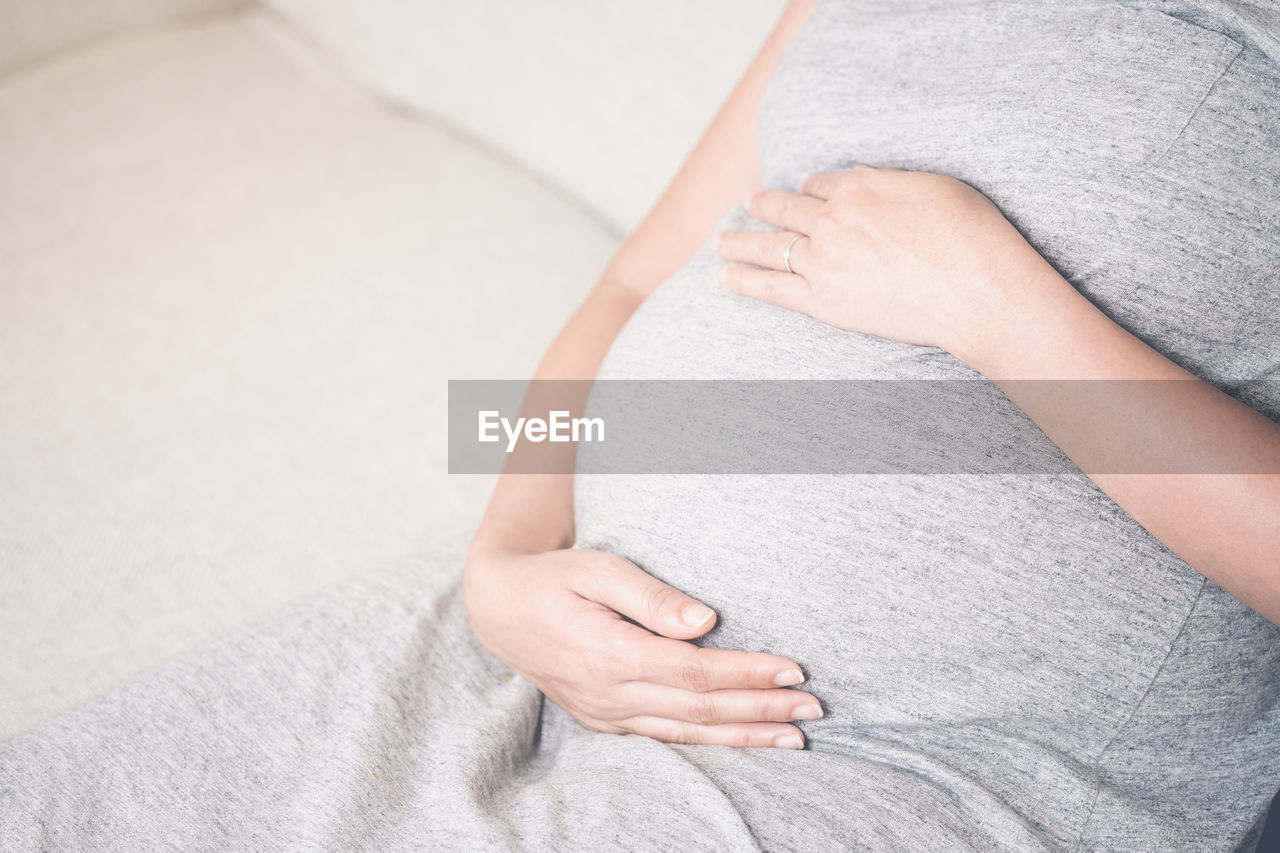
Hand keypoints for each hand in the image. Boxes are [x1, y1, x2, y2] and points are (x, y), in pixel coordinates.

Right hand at [463, 546, 819, 747]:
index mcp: (607, 653)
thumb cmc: (555, 578)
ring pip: (686, 734)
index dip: (746, 674)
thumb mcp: (597, 568)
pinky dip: (709, 741)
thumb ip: (651, 596)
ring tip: (795, 739)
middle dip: (761, 710)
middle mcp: (607, 693)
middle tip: (813, 708)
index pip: (693, 672)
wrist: (500, 608)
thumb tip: (706, 620)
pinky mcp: (605, 719)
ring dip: (744, 736)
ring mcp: (604, 713)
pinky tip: (743, 741)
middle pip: (699, 709)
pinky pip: (665, 738)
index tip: (793, 668)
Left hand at [714, 165, 1050, 359]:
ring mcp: (823, 261)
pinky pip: (772, 288)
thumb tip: (858, 176)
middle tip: (747, 203)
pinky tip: (723, 275)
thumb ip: (887, 180)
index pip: (820, 184)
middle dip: (763, 204)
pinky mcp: (822, 301)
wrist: (975, 289)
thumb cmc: (968, 234)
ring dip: (740, 241)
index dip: (811, 189)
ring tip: (720, 240)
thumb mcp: (931, 185)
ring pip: (770, 246)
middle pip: (786, 208)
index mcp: (858, 187)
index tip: (805, 193)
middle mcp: (832, 220)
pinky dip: (744, 280)